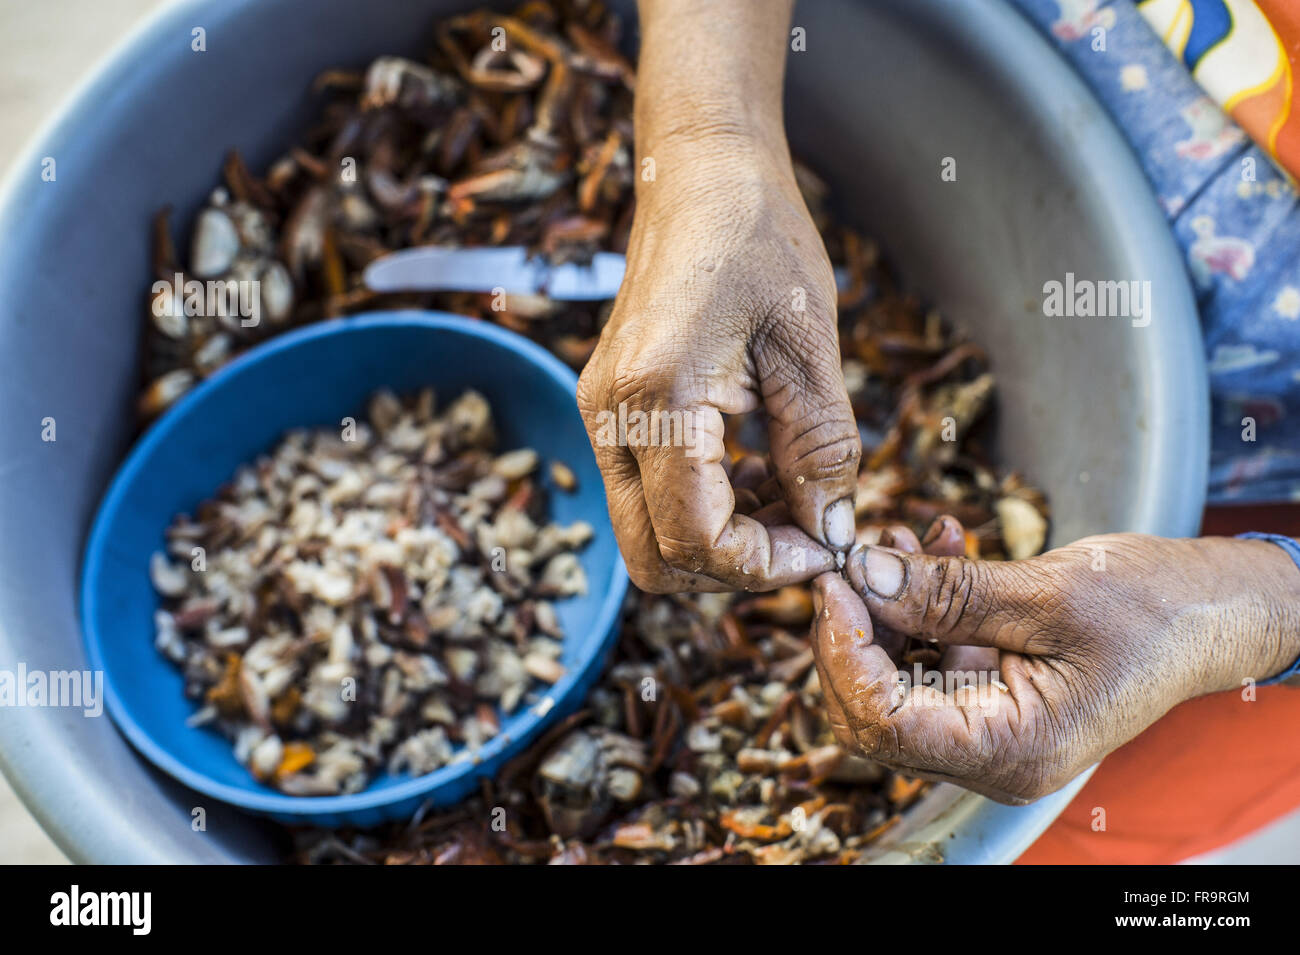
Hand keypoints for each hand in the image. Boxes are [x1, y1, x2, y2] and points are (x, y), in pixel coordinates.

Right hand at [577, 150, 858, 591]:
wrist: (700, 175)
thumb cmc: (758, 240)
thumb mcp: (809, 345)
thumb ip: (821, 450)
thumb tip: (831, 534)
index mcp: (657, 398)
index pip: (695, 538)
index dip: (766, 565)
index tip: (825, 547)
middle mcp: (610, 418)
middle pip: (654, 559)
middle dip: (736, 569)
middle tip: (806, 534)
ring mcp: (602, 418)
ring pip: (647, 537)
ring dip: (721, 543)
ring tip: (789, 497)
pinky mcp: (612, 414)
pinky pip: (648, 498)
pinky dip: (704, 511)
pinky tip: (756, 471)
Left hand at [810, 527, 1299, 802]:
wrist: (1215, 612)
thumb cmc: (1156, 607)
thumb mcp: (1047, 593)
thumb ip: (948, 593)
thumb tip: (864, 577)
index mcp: (1013, 749)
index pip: (885, 722)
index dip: (843, 652)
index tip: (833, 583)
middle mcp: (994, 758)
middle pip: (876, 713)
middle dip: (854, 632)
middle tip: (851, 561)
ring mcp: (991, 733)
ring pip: (895, 684)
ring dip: (885, 611)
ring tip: (898, 539)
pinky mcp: (992, 700)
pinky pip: (929, 663)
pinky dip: (918, 610)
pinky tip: (928, 551)